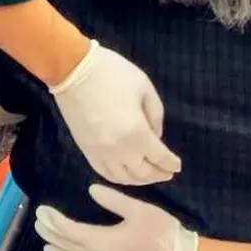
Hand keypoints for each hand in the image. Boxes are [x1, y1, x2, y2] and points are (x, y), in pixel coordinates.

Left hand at [36, 184, 198, 250]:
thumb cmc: (159, 229)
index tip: (43, 211)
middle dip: (52, 235)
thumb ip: (113, 200)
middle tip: (38, 223)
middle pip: (71, 246)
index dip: (55, 222)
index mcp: (103, 241)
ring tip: (46, 247)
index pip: (71, 231)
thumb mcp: (138, 208)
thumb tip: (91, 189)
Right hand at [49, 40, 180, 185]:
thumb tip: (155, 137)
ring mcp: (100, 153)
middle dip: (158, 174)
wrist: (73, 70)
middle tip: (167, 173)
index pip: (159, 158)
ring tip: (148, 175)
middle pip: (143, 172)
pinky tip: (125, 174)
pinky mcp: (86, 150)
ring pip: (123, 178)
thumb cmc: (113, 74)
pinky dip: (118, 178)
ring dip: (139, 179)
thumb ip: (155, 116)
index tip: (177, 166)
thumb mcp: (145, 88)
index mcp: (137, 133)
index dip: (170, 164)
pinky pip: (104, 173)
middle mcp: (119, 150)